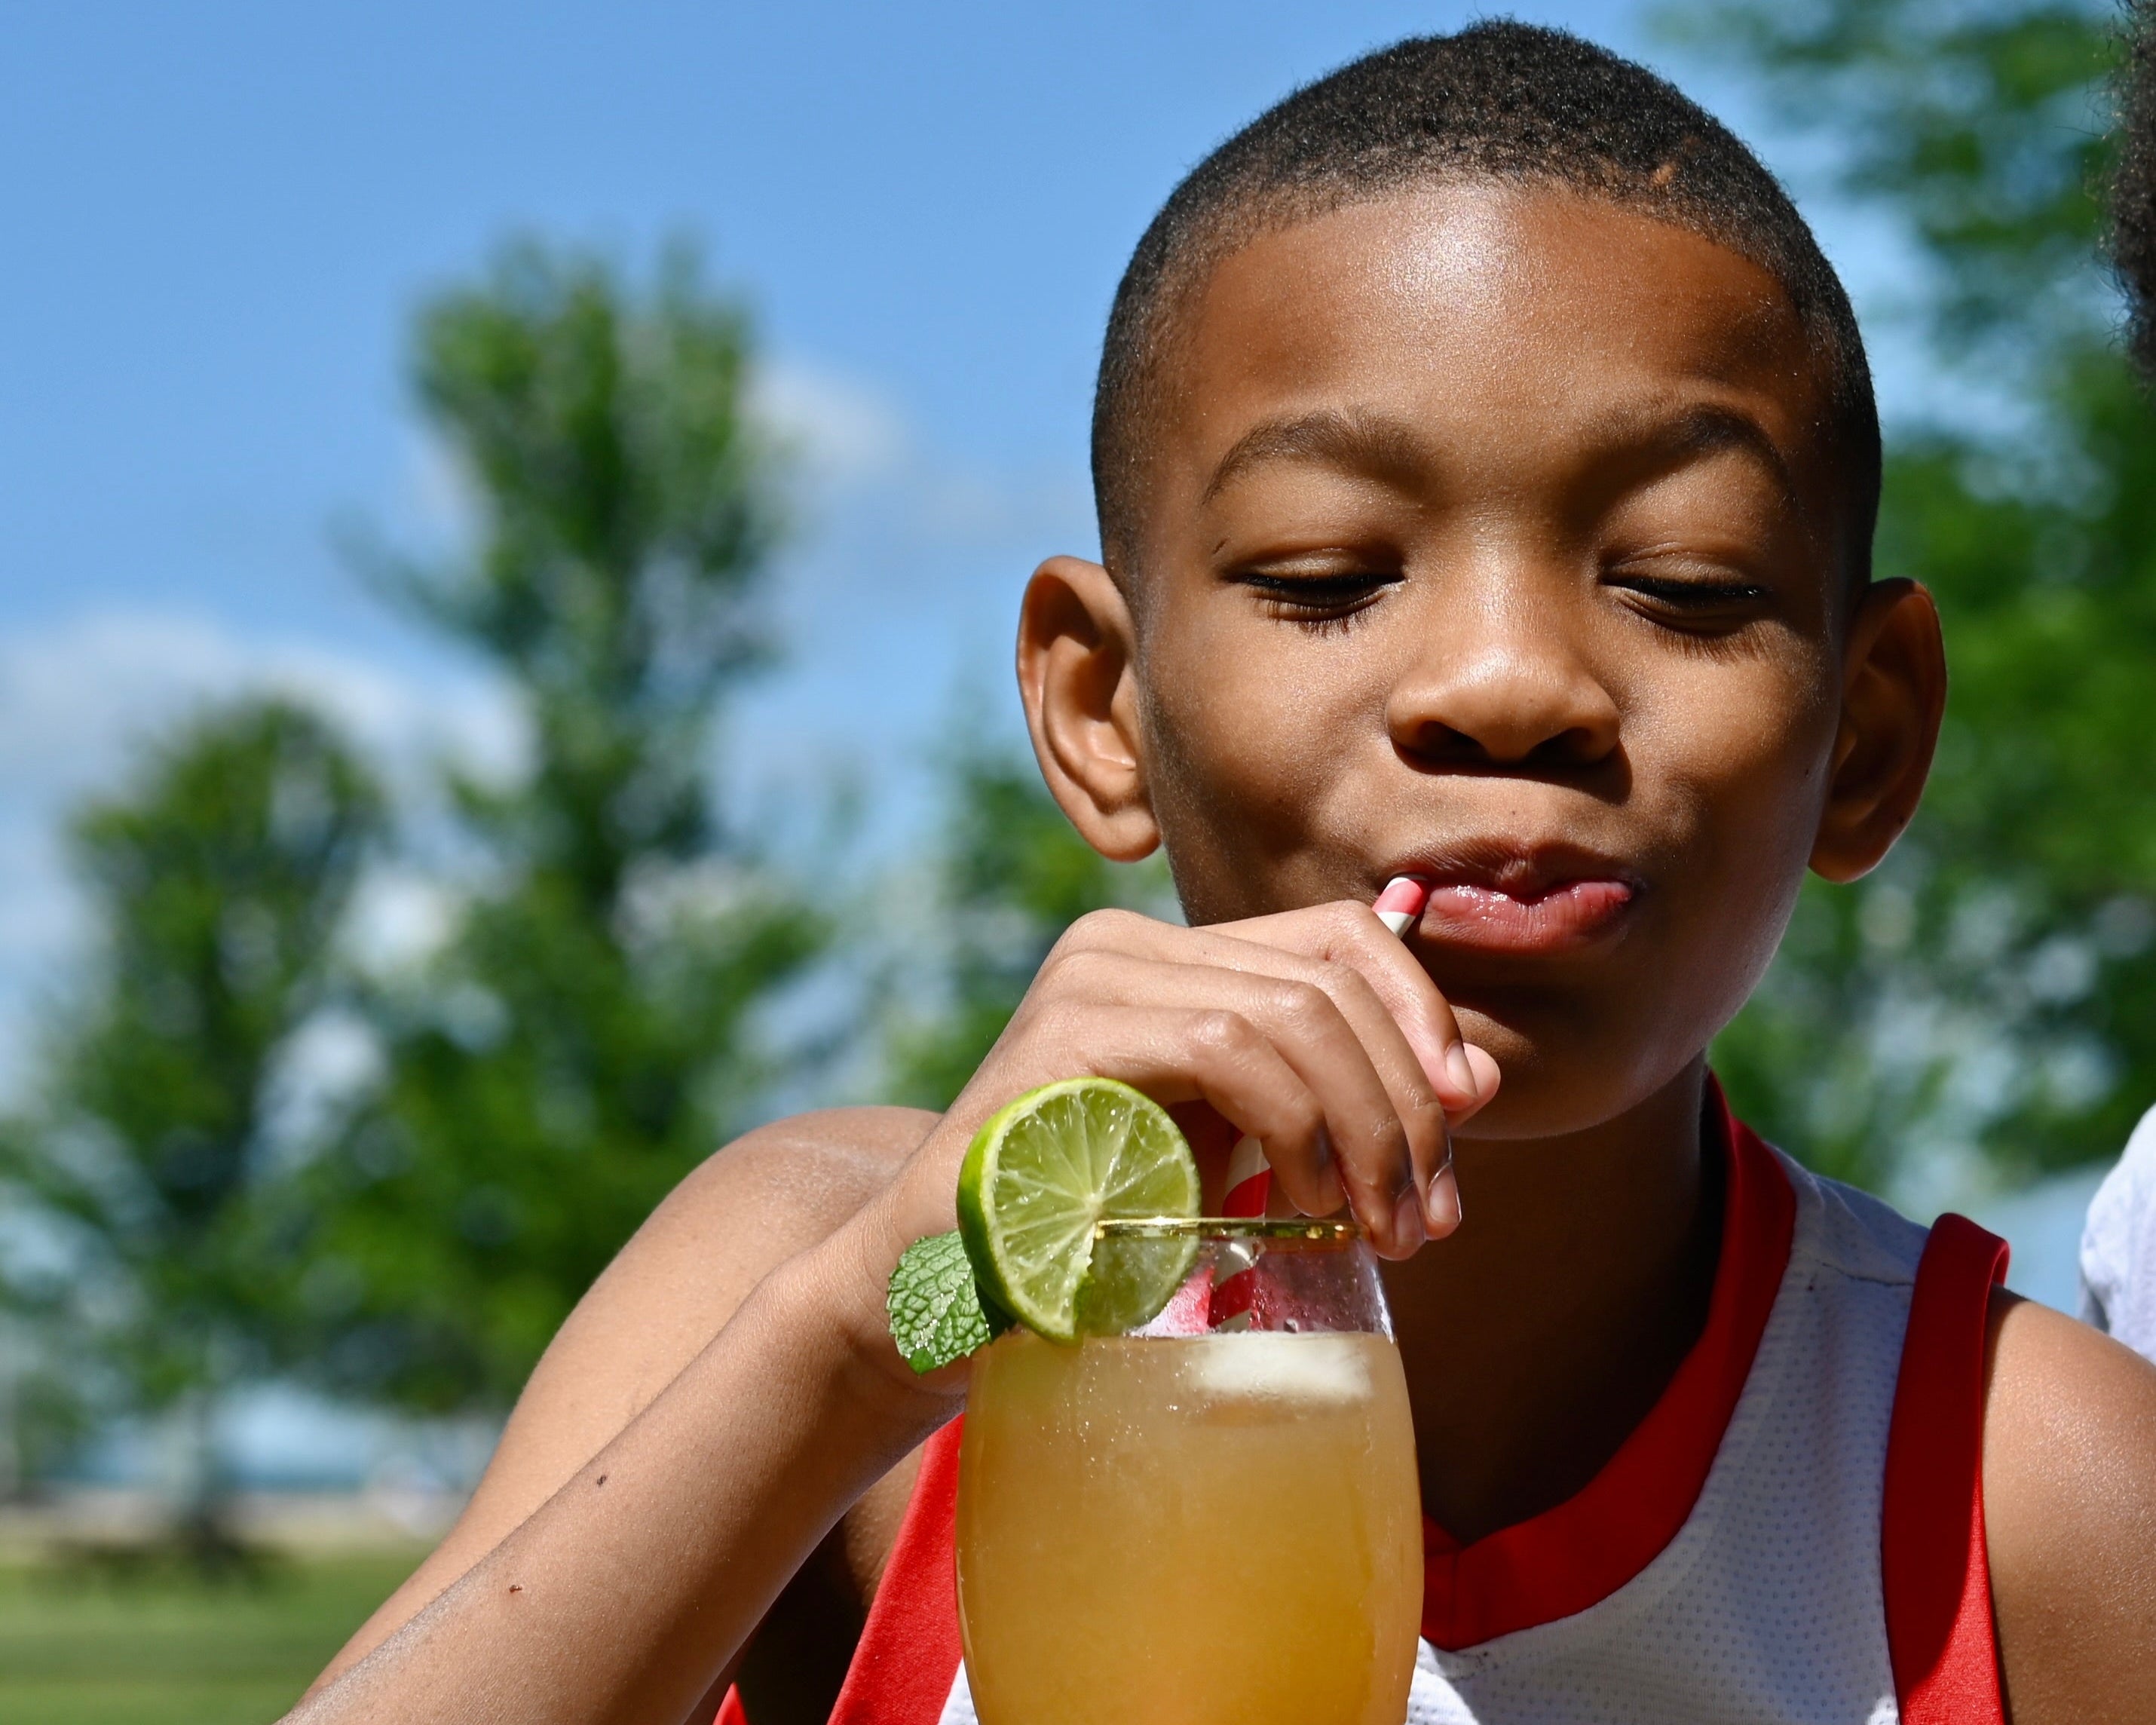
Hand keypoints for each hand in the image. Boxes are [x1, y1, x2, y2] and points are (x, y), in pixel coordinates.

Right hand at [868, 899, 1499, 1269]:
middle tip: (1426, 1216)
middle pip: (1329, 974)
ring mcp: (1090, 979)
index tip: (1462, 1118)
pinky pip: (1227, 1046)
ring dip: (1365, 1125)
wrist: (938, 1292)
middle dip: (1406, 1100)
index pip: (1338, 937)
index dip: (1420, 1013)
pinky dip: (1297, 1124)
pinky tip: (1304, 1203)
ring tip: (1375, 1225)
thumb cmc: (1085, 1235)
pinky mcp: (1066, 1036)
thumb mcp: (1226, 1156)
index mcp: (1168, 960)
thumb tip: (1473, 1080)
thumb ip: (1327, 1107)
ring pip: (1292, 1008)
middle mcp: (1126, 944)